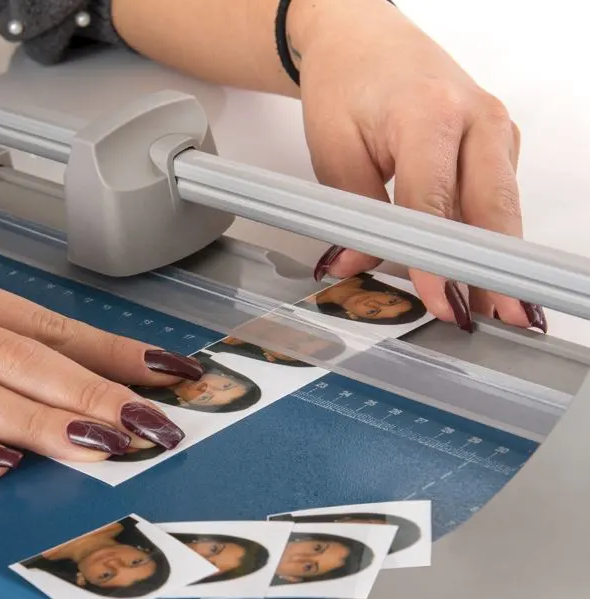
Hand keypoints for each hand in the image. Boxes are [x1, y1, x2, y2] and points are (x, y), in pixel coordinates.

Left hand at [287, 0, 545, 333]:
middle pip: (492, 209)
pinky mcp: (497, 143)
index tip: (440, 300)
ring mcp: (494, 129)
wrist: (362, 40)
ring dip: (497, 261)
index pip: (435, 204)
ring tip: (495, 310)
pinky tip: (480, 273)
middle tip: (499, 320)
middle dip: (494, 272)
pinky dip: (487, 238)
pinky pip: (496, 198)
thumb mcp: (334, 151)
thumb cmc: (346, 84)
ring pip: (502, 208)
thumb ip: (353, 214)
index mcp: (430, 113)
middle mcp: (476, 118)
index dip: (437, 259)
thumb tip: (360, 266)